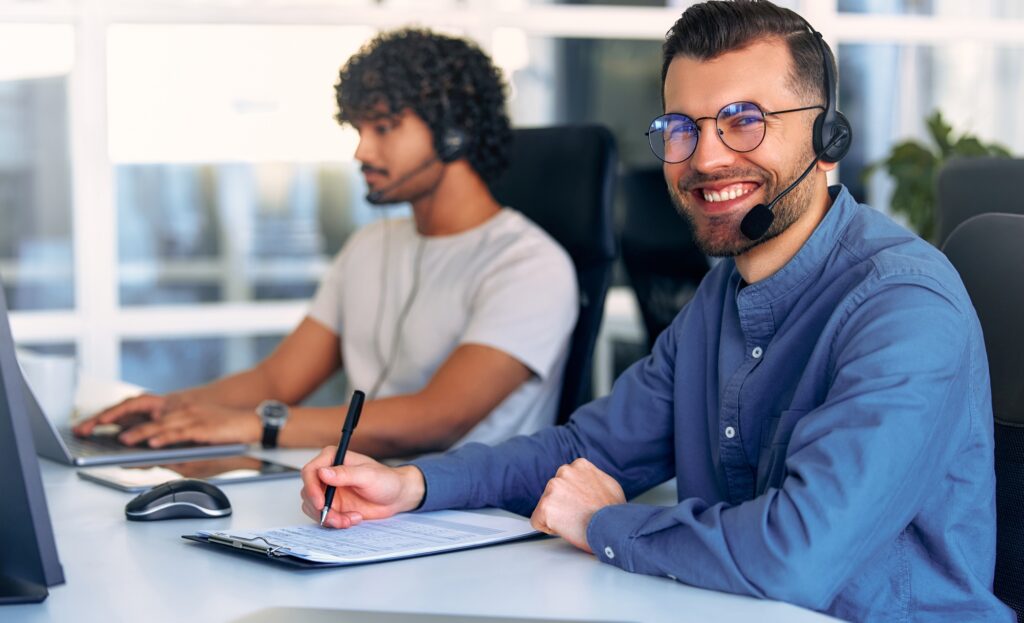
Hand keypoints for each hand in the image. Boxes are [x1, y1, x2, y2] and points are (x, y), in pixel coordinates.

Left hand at [74, 395, 260, 446]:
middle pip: (143, 415)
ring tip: (123, 441)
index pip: (139, 412)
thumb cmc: (226, 437)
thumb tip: (148, 458)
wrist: (255, 428)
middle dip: (118, 421)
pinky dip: (164, 438)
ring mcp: (192, 417)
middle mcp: (180, 411)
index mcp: (175, 412)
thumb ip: (172, 449)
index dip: (114, 416)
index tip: (90, 425)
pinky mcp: (204, 426)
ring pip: (160, 424)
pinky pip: (179, 432)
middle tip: (95, 429)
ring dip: (141, 433)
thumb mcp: (196, 443)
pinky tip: (153, 444)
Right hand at [300, 447, 424, 528]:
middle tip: (336, 518)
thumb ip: (345, 474)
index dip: (311, 488)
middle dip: (321, 508)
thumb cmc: (386, 480)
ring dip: (330, 518)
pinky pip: (324, 517)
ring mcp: (329, 491)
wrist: (397, 497)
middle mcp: (328, 474)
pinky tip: (353, 518)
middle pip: (308, 492)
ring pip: (313, 507)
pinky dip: (336, 522)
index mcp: (333, 458)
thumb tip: (323, 472)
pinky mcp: (334, 505)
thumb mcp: (368, 476)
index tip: (320, 503)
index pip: (310, 471)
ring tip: (349, 519)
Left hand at [530, 458, 625, 553]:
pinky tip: (565, 529)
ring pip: (546, 505)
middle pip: (554, 492)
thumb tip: (588, 485)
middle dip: (563, 505)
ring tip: (575, 523)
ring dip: (557, 516)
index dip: (572, 497)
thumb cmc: (614, 512)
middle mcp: (564, 471)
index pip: (565, 480)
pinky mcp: (545, 506)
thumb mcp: (609, 485)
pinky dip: (548, 528)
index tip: (580, 506)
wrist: (614, 526)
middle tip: (578, 517)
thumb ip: (592, 480)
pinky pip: (537, 521)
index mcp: (579, 465)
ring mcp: (553, 487)